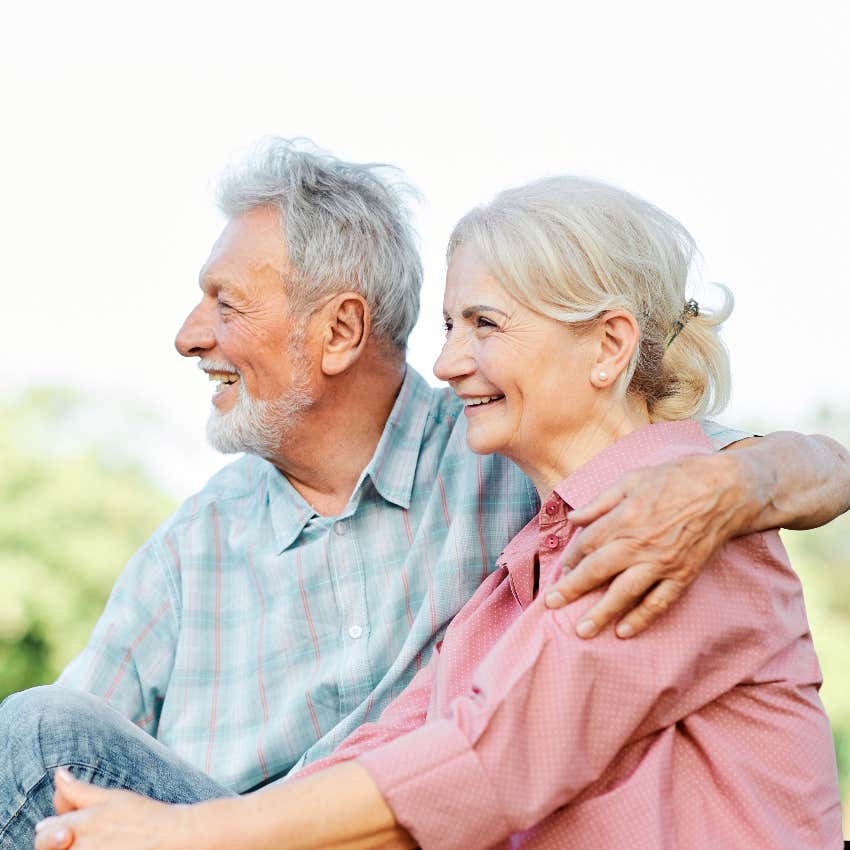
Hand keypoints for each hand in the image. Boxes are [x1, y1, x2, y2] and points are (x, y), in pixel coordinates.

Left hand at [34, 769, 188, 849]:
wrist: (171, 837)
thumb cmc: (143, 814)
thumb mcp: (111, 797)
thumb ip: (78, 790)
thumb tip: (58, 774)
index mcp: (78, 826)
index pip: (45, 831)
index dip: (53, 827)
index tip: (70, 825)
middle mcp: (80, 847)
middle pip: (50, 846)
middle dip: (60, 839)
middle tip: (81, 834)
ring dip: (75, 846)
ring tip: (102, 839)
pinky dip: (88, 849)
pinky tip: (108, 846)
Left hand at [544, 452, 748, 637]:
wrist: (725, 491)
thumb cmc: (676, 479)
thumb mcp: (632, 479)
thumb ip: (600, 501)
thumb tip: (573, 518)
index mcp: (624, 517)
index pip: (587, 544)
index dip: (571, 557)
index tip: (562, 569)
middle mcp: (639, 543)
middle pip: (597, 571)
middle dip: (572, 589)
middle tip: (551, 605)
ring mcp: (661, 562)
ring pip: (625, 593)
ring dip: (601, 613)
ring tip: (582, 631)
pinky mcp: (683, 575)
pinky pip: (659, 601)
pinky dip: (642, 619)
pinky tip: (624, 632)